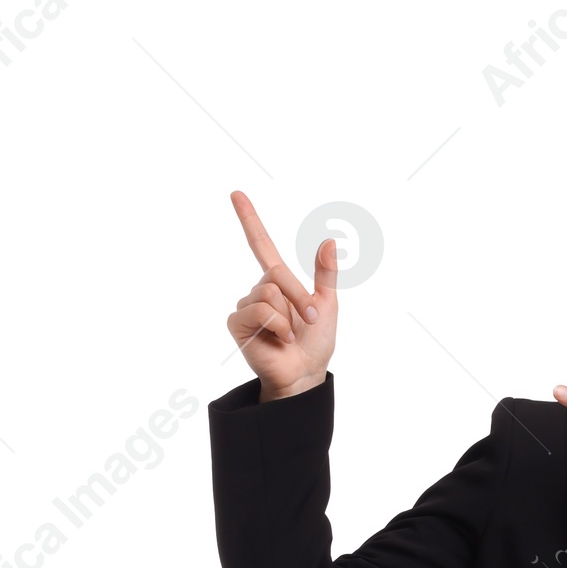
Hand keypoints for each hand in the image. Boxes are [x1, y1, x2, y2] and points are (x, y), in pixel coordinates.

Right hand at [227, 192, 337, 399]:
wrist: (305, 374)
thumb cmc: (315, 343)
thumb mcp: (327, 305)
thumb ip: (325, 274)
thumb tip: (329, 240)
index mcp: (278, 281)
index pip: (261, 244)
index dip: (249, 219)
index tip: (236, 194)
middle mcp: (259, 290)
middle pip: (275, 275)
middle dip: (298, 298)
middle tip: (308, 320)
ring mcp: (246, 306)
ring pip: (267, 293)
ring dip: (288, 315)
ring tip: (291, 334)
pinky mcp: (237, 323)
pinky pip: (258, 310)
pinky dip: (275, 325)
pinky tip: (278, 339)